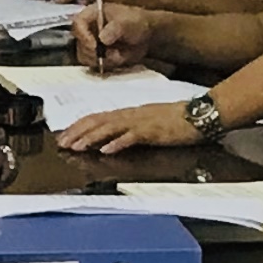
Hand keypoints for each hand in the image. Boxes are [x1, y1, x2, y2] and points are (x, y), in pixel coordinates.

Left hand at [58, 100, 198, 155]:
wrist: (200, 114)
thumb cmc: (178, 120)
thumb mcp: (149, 124)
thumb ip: (130, 130)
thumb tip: (111, 139)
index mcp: (130, 113)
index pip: (99, 117)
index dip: (79, 126)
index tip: (65, 135)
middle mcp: (132, 115)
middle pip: (99, 121)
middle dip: (78, 132)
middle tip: (62, 143)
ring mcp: (142, 122)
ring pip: (111, 127)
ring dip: (92, 137)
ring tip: (77, 146)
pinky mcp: (154, 131)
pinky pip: (133, 136)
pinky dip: (119, 142)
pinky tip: (107, 149)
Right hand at [74, 0, 160, 72]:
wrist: (145, 35)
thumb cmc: (135, 22)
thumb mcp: (128, 22)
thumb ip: (115, 28)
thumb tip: (103, 38)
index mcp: (92, 14)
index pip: (77, 24)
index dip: (83, 36)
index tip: (94, 45)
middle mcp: (87, 29)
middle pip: (79, 44)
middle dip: (94, 52)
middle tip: (110, 53)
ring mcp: (90, 43)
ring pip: (85, 57)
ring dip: (102, 60)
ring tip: (118, 54)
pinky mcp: (95, 56)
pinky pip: (94, 65)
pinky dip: (107, 64)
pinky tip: (119, 58)